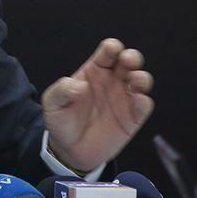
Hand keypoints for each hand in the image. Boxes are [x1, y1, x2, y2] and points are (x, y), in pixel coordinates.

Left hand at [42, 38, 153, 171]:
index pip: (107, 53)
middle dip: (132, 57)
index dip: (111, 48)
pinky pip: (143, 106)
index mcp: (94, 71)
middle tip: (128, 60)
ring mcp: (124, 98)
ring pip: (140, 81)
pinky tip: (139, 100)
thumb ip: (61, 90)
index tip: (112, 49)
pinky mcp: (133, 118)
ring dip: (141, 78)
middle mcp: (112, 81)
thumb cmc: (61, 119)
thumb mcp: (52, 103)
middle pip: (128, 62)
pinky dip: (144, 102)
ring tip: (136, 80)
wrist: (69, 149)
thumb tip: (79, 85)